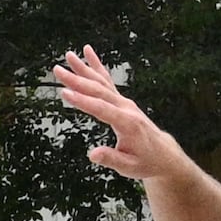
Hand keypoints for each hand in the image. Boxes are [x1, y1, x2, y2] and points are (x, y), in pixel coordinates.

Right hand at [48, 42, 193, 182]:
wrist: (162, 154)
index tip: (65, 92)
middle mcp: (126, 108)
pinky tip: (87, 53)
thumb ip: (111, 159)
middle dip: (77, 80)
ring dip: (84, 69)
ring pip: (102, 82)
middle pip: (99, 90)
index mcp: (127, 123)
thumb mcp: (129, 167)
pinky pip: (107, 81)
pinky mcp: (122, 100)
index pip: (101, 109)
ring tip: (68, 56)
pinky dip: (97, 66)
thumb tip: (92, 154)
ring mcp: (124, 102)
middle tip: (58, 70)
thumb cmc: (145, 162)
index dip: (82, 101)